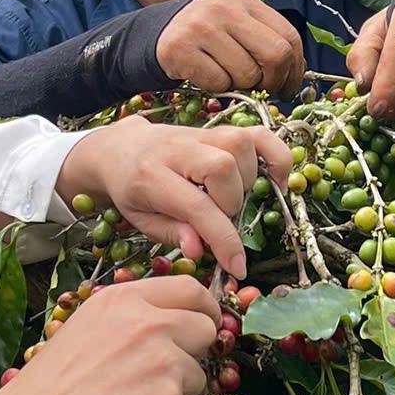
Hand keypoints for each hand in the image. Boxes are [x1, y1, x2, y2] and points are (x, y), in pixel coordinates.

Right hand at [0, 276, 215, 394]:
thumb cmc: (50, 382)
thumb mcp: (87, 324)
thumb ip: (131, 316)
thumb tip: (172, 320)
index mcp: (125, 299)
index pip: (190, 290)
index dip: (203, 308)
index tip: (203, 321)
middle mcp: (150, 323)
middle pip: (205, 329)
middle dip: (196, 350)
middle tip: (172, 369)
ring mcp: (163, 362)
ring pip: (197, 375)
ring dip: (176, 390)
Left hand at [57, 116, 291, 277]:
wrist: (120, 147)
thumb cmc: (131, 189)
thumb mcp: (141, 218)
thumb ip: (172, 233)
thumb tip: (200, 251)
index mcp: (151, 175)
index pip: (196, 206)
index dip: (222, 239)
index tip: (236, 266)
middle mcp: (177, 148)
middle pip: (223, 167)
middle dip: (232, 204)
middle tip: (221, 220)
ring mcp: (200, 133)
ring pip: (241, 145)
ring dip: (248, 181)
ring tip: (233, 199)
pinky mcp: (219, 129)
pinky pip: (258, 134)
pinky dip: (274, 157)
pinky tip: (273, 180)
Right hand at [154, 0, 306, 93]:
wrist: (157, 34)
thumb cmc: (206, 34)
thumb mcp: (236, 24)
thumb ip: (264, 39)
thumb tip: (295, 74)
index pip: (288, 36)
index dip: (294, 68)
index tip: (288, 86)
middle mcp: (223, 8)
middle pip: (275, 55)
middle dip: (274, 81)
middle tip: (264, 89)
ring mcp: (200, 27)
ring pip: (247, 74)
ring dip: (242, 86)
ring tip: (228, 76)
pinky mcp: (180, 50)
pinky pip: (219, 83)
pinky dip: (219, 88)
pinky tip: (209, 77)